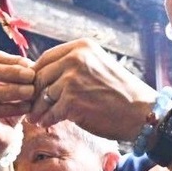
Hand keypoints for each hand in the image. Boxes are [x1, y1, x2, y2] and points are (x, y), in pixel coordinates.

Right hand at [0, 51, 35, 154]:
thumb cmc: (5, 101)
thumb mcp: (11, 81)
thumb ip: (18, 70)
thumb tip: (32, 64)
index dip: (13, 61)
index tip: (31, 66)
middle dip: (12, 73)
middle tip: (32, 77)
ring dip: (12, 90)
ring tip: (31, 92)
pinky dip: (11, 108)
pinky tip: (26, 107)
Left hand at [27, 39, 156, 138]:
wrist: (141, 112)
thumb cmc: (120, 92)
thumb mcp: (97, 66)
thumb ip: (73, 65)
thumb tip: (42, 74)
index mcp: (81, 47)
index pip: (45, 58)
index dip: (36, 75)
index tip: (34, 89)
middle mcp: (76, 58)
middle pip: (40, 76)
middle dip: (34, 94)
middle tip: (30, 106)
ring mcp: (73, 79)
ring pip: (43, 95)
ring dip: (38, 109)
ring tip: (36, 117)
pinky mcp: (73, 101)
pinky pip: (50, 112)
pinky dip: (47, 120)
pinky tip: (46, 123)